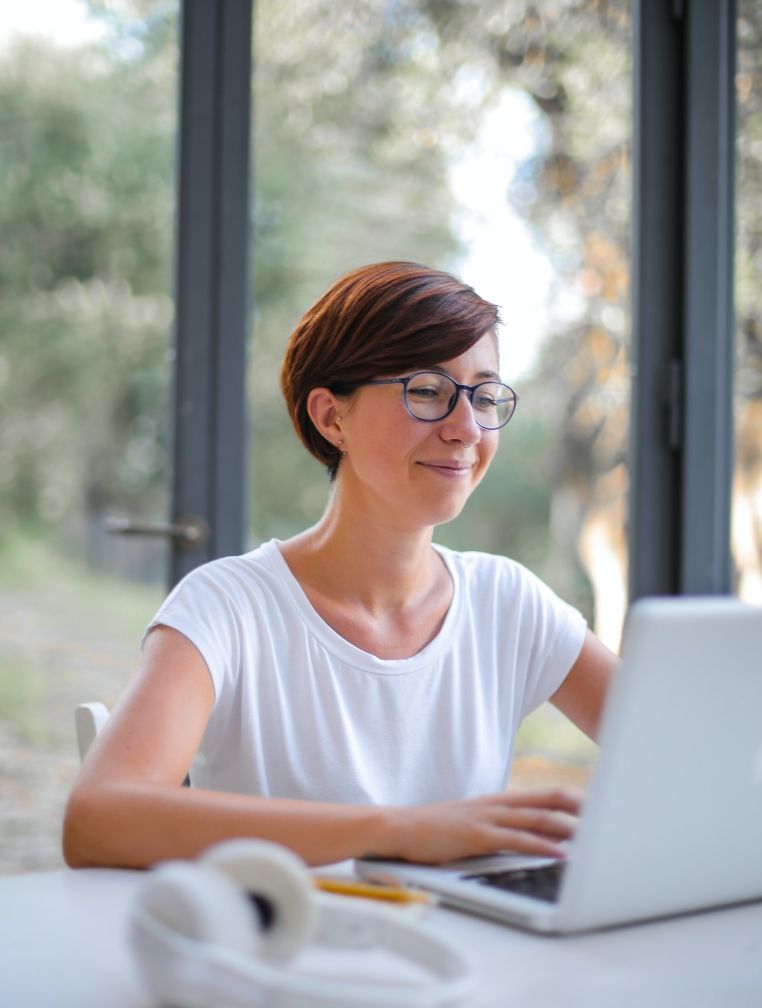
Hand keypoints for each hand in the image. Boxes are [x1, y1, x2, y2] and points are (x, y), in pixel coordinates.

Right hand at [385, 788, 581, 863]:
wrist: (396, 828)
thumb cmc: (433, 832)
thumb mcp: (472, 825)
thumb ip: (499, 828)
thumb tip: (528, 841)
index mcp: (497, 802)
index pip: (543, 794)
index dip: (573, 798)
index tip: (599, 807)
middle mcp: (496, 804)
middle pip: (548, 799)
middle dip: (581, 807)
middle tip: (610, 816)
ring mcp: (486, 818)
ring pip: (537, 818)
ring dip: (570, 828)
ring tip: (596, 837)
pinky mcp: (476, 835)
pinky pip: (516, 839)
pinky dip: (542, 846)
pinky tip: (562, 855)